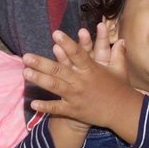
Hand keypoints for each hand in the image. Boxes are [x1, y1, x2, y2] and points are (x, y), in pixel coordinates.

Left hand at [22, 29, 136, 131]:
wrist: (123, 113)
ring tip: (25, 73)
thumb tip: (122, 39)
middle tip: (26, 56)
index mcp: (91, 69)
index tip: (55, 34)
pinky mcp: (74, 110)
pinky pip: (57, 108)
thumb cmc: (120, 89)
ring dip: (39, 80)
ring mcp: (76, 96)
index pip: (77, 53)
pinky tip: (33, 104)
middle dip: (41, 63)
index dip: (67, 43)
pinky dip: (45, 107)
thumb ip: (117, 53)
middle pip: (59, 70)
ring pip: (55, 87)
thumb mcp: (119, 69)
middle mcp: (81, 82)